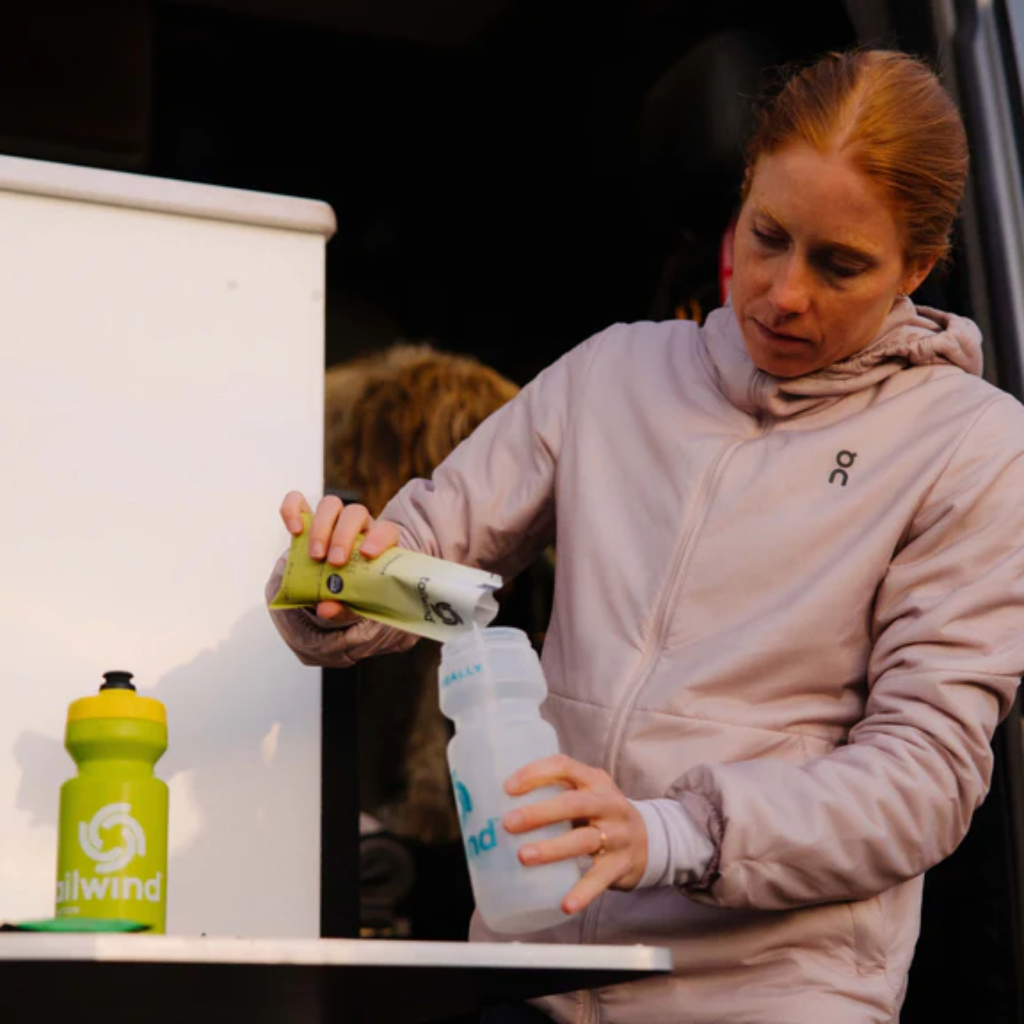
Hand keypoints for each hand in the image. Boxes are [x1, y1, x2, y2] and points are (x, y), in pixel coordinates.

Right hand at [279, 491, 400, 620]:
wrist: (328, 589)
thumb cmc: (348, 594)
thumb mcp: (350, 605)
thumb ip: (342, 608)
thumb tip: (326, 608)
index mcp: (378, 543)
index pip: (387, 530)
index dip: (379, 538)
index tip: (366, 554)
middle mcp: (358, 525)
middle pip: (356, 513)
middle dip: (344, 536)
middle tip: (334, 562)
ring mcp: (332, 519)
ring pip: (331, 504)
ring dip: (321, 528)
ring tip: (315, 556)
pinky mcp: (306, 518)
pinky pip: (298, 501)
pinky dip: (293, 510)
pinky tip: (294, 530)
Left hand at [502, 754, 647, 915]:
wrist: (648, 840)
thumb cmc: (599, 814)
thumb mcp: (585, 794)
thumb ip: (554, 794)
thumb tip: (496, 804)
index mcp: (594, 780)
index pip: (564, 766)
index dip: (536, 773)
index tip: (508, 787)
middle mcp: (608, 803)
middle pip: (573, 803)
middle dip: (540, 813)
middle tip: (508, 823)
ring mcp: (617, 834)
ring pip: (584, 840)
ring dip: (552, 849)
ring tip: (523, 856)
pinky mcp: (621, 864)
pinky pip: (600, 878)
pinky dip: (582, 892)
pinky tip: (565, 904)